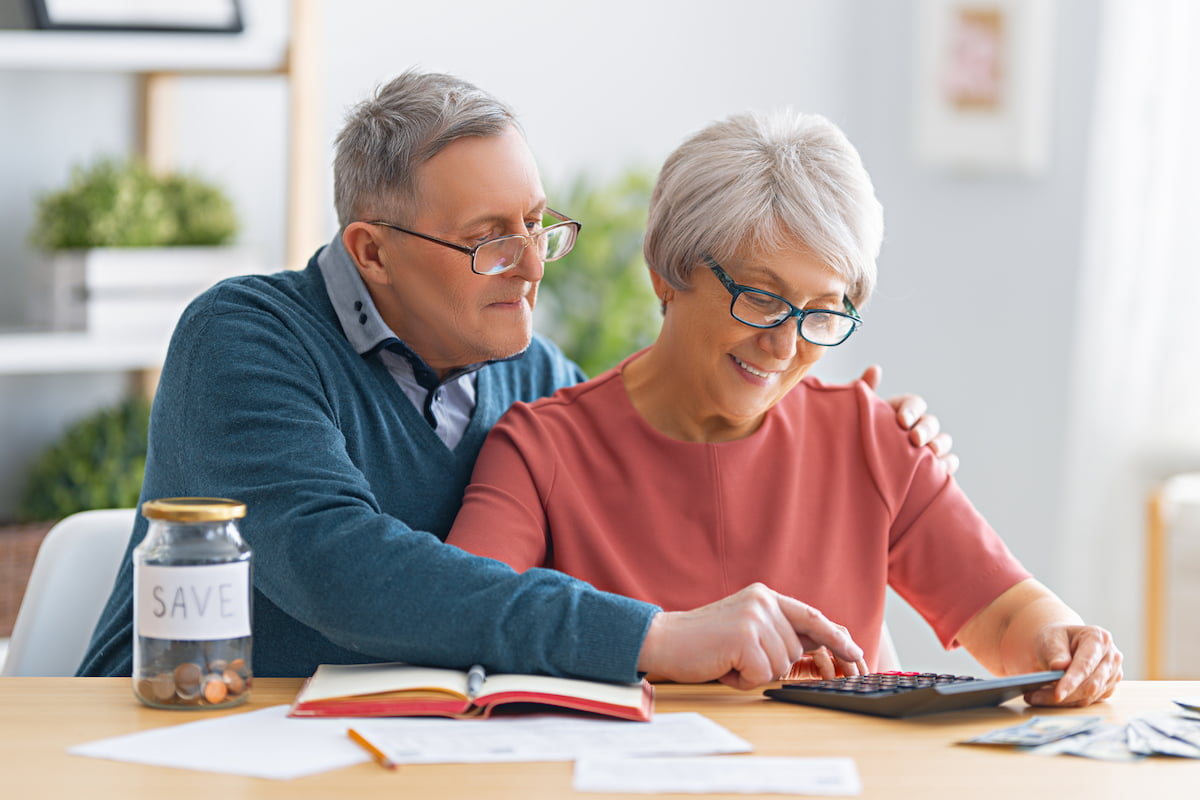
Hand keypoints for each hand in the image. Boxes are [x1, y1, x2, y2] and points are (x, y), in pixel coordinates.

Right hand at [636, 583, 867, 689]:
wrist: (663, 640)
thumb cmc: (702, 641)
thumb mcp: (745, 626)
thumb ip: (776, 630)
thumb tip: (815, 644)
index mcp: (765, 596)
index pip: (811, 616)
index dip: (836, 636)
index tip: (856, 653)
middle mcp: (763, 602)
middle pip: (795, 651)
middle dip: (769, 665)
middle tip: (735, 657)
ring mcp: (755, 618)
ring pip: (780, 665)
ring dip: (753, 673)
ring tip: (727, 660)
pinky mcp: (744, 638)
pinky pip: (762, 675)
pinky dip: (742, 679)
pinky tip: (722, 666)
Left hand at [859, 365, 958, 474]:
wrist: (852, 471)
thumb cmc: (853, 439)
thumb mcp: (854, 417)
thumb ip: (864, 394)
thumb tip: (875, 369)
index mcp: (899, 411)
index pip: (914, 403)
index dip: (912, 410)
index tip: (902, 421)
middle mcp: (915, 427)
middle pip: (930, 422)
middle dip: (925, 429)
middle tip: (915, 439)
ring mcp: (924, 448)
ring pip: (942, 441)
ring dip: (939, 445)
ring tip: (930, 454)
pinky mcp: (930, 469)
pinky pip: (946, 464)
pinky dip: (946, 465)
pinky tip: (939, 469)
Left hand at [1024, 623, 1122, 706]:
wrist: (1063, 644)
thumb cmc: (1058, 638)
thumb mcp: (1051, 637)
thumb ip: (1056, 651)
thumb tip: (1059, 667)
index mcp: (1099, 638)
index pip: (1086, 664)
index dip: (1072, 681)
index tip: (1058, 695)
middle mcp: (1111, 657)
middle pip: (1090, 684)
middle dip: (1063, 695)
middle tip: (1034, 697)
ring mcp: (1112, 674)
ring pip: (1088, 697)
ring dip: (1062, 701)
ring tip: (1035, 697)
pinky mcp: (1107, 688)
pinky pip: (1088, 701)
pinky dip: (1068, 703)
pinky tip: (1048, 699)